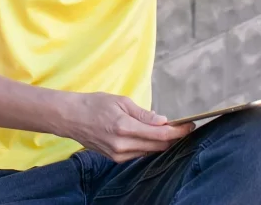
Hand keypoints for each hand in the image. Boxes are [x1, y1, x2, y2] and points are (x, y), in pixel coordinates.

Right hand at [61, 91, 193, 162]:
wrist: (70, 117)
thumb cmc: (94, 104)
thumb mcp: (120, 101)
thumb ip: (143, 114)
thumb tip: (163, 121)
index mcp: (124, 127)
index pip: (159, 134)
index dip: (178, 131)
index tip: (190, 126)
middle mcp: (122, 145)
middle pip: (158, 146)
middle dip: (173, 137)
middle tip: (183, 127)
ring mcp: (118, 155)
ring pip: (149, 152)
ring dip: (161, 143)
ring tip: (168, 130)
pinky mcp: (115, 158)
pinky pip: (138, 154)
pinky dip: (147, 146)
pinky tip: (150, 137)